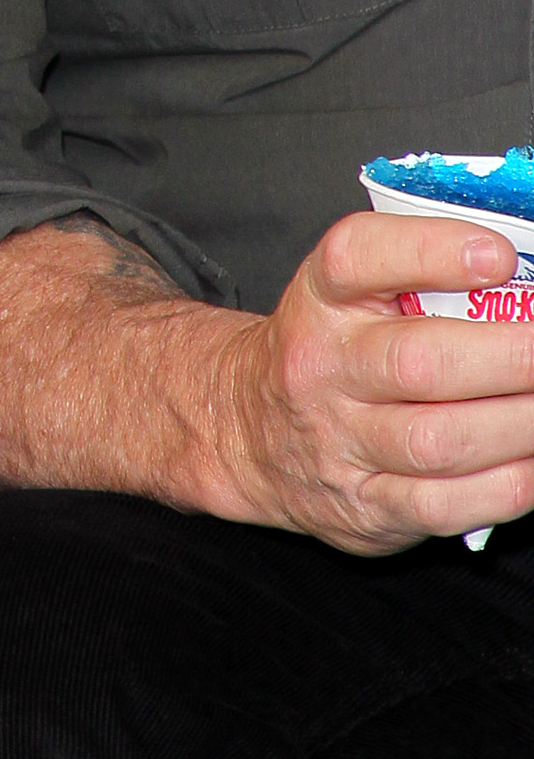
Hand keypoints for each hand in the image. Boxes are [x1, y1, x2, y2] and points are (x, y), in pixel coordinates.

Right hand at [220, 210, 533, 549]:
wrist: (252, 429)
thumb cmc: (329, 350)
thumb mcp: (350, 292)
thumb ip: (420, 275)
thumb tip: (519, 279)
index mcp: (322, 297)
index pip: (358, 259)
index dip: (430, 252)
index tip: (498, 255)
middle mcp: (324, 366)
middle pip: (419, 363)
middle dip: (511, 357)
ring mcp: (341, 442)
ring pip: (439, 442)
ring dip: (519, 425)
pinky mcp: (367, 506)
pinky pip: (446, 504)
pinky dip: (508, 484)